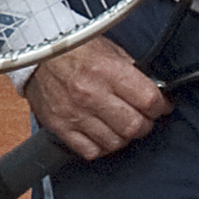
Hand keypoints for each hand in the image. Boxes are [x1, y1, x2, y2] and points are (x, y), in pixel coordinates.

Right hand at [22, 35, 168, 161]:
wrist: (37, 50)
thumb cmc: (75, 48)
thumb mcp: (110, 49)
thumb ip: (132, 72)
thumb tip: (154, 91)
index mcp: (106, 70)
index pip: (148, 100)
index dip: (161, 106)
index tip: (161, 106)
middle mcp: (91, 93)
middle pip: (134, 126)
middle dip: (145, 124)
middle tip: (144, 118)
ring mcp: (74, 113)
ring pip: (115, 142)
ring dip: (123, 136)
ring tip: (121, 125)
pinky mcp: (60, 126)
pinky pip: (90, 151)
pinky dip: (101, 147)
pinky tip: (103, 135)